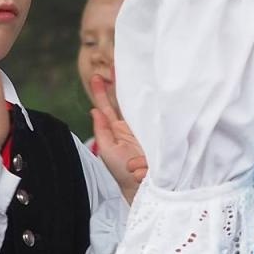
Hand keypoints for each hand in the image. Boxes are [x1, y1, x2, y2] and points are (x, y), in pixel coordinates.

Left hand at [89, 75, 147, 198]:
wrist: (143, 188)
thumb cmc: (123, 173)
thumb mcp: (108, 151)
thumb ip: (102, 131)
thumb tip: (94, 110)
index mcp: (117, 129)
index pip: (107, 107)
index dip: (102, 92)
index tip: (97, 76)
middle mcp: (131, 125)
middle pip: (124, 100)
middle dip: (120, 83)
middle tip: (117, 64)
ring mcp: (145, 127)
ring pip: (140, 104)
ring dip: (136, 89)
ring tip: (133, 71)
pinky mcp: (159, 131)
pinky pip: (155, 115)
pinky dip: (152, 102)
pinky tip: (150, 87)